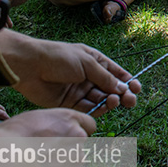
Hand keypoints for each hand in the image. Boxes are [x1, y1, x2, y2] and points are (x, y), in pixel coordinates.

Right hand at [0, 108, 94, 166]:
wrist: (7, 159)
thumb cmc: (12, 136)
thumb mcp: (34, 118)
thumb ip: (53, 123)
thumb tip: (53, 129)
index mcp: (70, 118)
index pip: (89, 124)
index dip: (78, 131)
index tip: (68, 137)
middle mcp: (78, 135)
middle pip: (79, 144)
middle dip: (67, 148)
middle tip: (46, 153)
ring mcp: (77, 156)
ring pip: (74, 161)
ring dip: (62, 163)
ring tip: (41, 163)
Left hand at [9, 41, 140, 116]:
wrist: (30, 66)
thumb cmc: (58, 57)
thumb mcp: (87, 63)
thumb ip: (105, 77)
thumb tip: (123, 88)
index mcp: (95, 62)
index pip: (116, 74)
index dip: (128, 81)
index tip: (137, 89)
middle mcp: (89, 77)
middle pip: (110, 88)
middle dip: (122, 94)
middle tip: (130, 101)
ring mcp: (79, 90)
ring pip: (100, 100)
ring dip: (110, 101)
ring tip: (114, 101)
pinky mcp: (69, 103)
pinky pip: (87, 108)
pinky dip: (97, 109)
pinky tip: (103, 107)